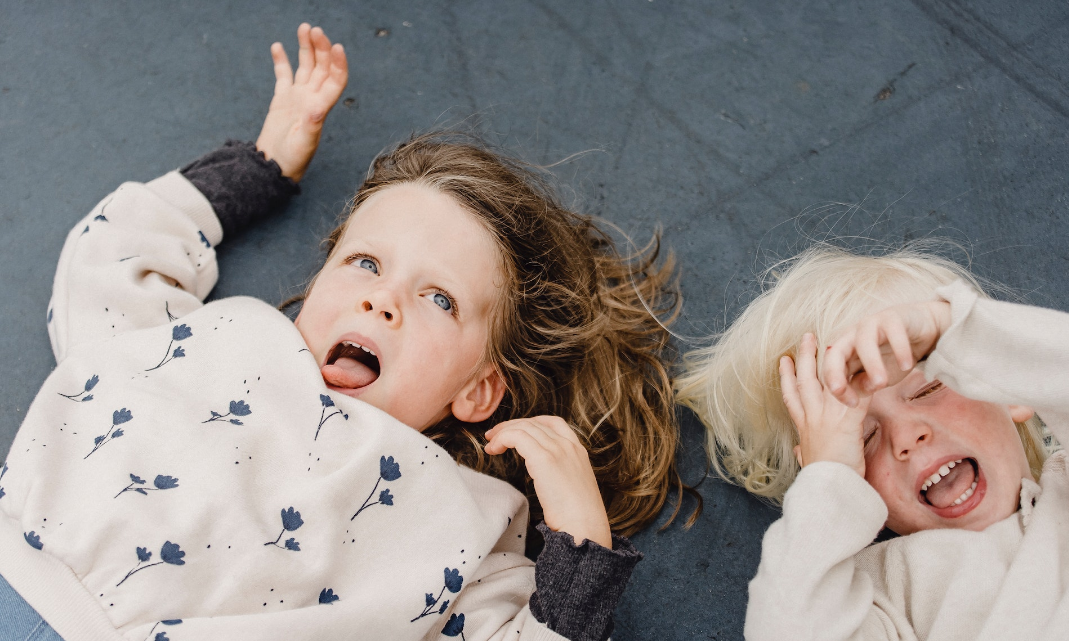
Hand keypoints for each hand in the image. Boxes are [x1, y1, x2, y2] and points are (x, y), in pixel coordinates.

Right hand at [255, 24, 348, 181]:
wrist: (274, 166)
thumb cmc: (292, 159)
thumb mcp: (303, 143)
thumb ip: (310, 125)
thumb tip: (316, 109)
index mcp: (321, 108)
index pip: (335, 80)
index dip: (338, 63)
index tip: (337, 46)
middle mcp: (312, 99)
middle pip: (321, 67)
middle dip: (321, 48)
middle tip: (315, 30)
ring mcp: (297, 97)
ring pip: (305, 66)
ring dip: (306, 47)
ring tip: (304, 28)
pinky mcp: (282, 99)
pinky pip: (283, 75)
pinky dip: (281, 60)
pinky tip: (277, 45)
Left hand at [485, 416, 611, 547]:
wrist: (584, 526)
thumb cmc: (578, 516)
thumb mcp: (573, 487)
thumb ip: (560, 473)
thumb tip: (542, 475)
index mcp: (578, 450)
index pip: (553, 422)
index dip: (531, 422)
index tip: (516, 431)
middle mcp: (568, 445)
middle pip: (533, 423)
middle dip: (511, 426)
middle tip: (493, 435)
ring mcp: (556, 449)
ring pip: (523, 428)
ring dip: (502, 433)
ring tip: (490, 445)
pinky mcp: (543, 458)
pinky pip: (516, 437)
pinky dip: (501, 439)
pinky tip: (494, 450)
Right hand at [780, 333, 870, 476]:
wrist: (828, 490)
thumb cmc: (821, 480)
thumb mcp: (807, 464)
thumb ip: (803, 453)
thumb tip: (798, 451)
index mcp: (802, 427)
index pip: (791, 396)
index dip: (786, 376)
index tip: (785, 361)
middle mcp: (811, 417)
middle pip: (804, 379)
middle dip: (805, 357)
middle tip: (807, 337)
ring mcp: (826, 417)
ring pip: (825, 379)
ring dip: (831, 358)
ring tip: (833, 340)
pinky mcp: (846, 422)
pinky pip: (858, 394)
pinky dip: (866, 380)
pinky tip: (873, 367)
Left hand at [823, 300, 951, 406]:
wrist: (922, 330)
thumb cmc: (893, 356)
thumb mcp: (877, 377)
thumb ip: (864, 384)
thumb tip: (856, 392)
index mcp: (844, 351)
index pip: (829, 369)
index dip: (836, 388)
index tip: (851, 405)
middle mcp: (852, 336)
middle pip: (835, 351)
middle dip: (834, 372)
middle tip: (841, 391)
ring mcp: (871, 324)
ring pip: (864, 341)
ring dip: (870, 363)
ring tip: (881, 383)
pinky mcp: (893, 317)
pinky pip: (893, 332)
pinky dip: (899, 349)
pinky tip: (906, 365)